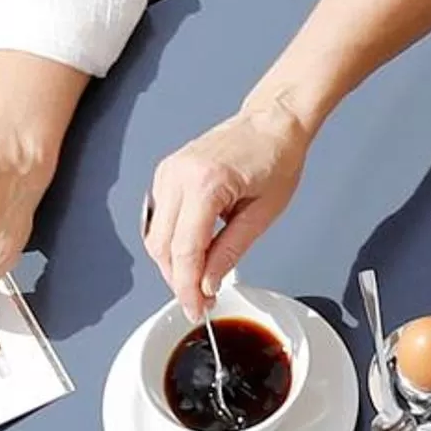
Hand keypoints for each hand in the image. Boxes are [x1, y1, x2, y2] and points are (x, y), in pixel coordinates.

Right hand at [143, 105, 307, 317]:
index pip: (185, 250)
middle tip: (199, 299)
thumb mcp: (261, 214)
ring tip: (199, 276)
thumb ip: (230, 252)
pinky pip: (158, 219)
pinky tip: (192, 251)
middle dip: (178, 279)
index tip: (196, 307)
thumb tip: (207, 282)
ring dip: (172, 263)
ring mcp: (167, 172)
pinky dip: (171, 241)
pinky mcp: (165, 174)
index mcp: (205, 183)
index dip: (188, 287)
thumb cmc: (275, 157)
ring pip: (154, 235)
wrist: (271, 123)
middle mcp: (178, 175)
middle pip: (162, 246)